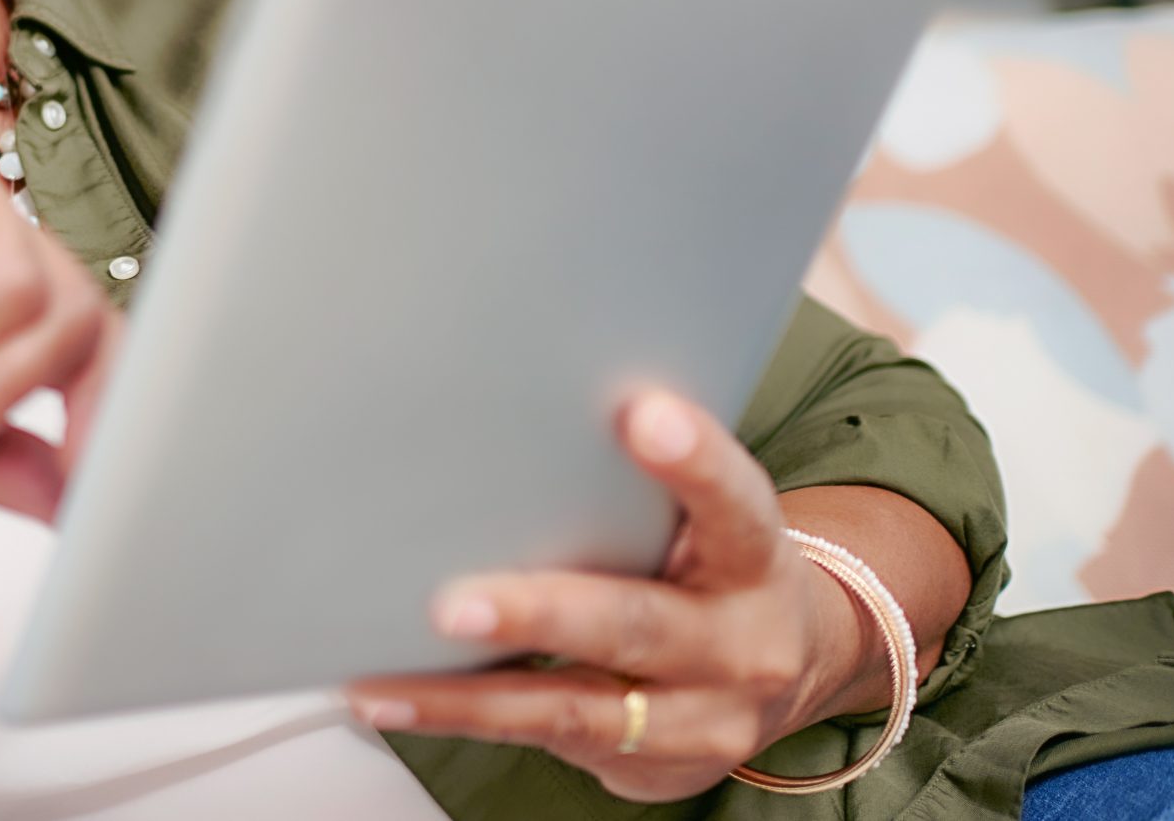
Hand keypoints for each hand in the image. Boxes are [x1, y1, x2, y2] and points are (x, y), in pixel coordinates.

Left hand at [346, 392, 862, 802]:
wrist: (786, 664)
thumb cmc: (714, 563)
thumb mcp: (708, 515)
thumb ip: (638, 480)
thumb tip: (512, 407)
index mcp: (752, 554)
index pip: (732, 502)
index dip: (693, 462)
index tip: (643, 413)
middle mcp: (737, 643)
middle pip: (636, 624)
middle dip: (540, 614)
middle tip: (455, 604)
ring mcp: (699, 717)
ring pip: (575, 708)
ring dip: (469, 697)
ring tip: (387, 681)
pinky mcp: (653, 765)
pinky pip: (546, 740)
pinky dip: (464, 718)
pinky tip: (397, 698)